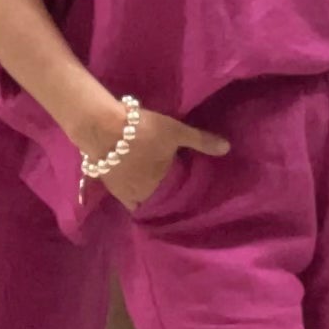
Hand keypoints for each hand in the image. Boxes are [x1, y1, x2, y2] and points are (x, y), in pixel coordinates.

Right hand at [82, 102, 229, 213]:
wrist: (100, 125)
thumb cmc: (141, 130)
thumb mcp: (175, 131)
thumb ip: (200, 141)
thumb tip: (227, 148)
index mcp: (158, 188)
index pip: (173, 203)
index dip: (179, 200)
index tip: (186, 195)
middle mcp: (139, 195)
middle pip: (154, 203)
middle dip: (162, 198)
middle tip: (171, 189)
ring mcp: (120, 191)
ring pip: (137, 200)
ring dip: (145, 195)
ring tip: (152, 187)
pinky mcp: (105, 182)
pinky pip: (122, 194)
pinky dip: (129, 191)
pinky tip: (132, 182)